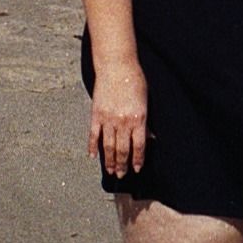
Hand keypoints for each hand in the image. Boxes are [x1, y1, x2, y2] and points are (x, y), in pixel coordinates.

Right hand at [89, 59, 148, 174]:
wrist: (117, 66)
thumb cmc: (134, 81)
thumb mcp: (146, 101)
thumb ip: (146, 121)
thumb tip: (149, 137)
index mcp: (138, 119)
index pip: (138, 146)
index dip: (137, 160)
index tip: (136, 169)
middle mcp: (123, 122)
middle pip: (122, 150)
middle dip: (123, 165)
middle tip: (122, 175)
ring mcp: (108, 119)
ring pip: (108, 146)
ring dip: (110, 161)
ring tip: (110, 171)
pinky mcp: (96, 114)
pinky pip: (94, 135)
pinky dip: (93, 147)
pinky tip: (93, 156)